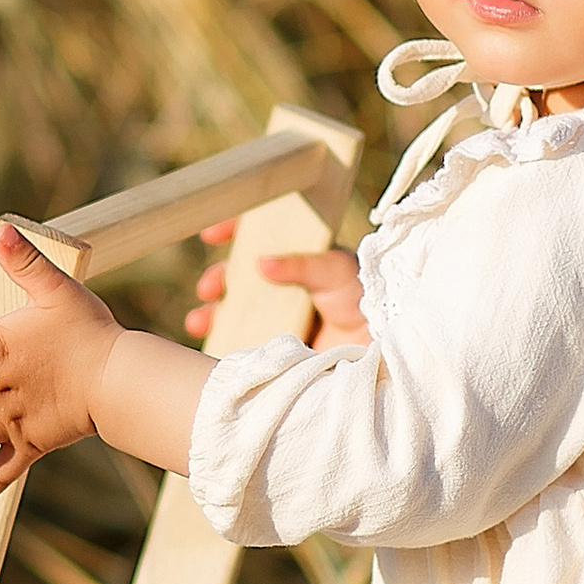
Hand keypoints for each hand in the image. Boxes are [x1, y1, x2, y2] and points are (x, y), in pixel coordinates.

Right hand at [185, 219, 372, 349]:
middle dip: (219, 280)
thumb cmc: (367, 302)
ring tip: (200, 321)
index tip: (212, 234)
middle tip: (210, 288)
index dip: (235, 231)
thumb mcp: (337, 271)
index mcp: (300, 259)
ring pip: (234, 311)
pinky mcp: (277, 349)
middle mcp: (285, 287)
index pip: (262, 236)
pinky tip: (212, 344)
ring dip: (211, 313)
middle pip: (239, 277)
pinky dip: (223, 342)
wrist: (383, 351)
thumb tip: (261, 261)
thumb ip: (302, 265)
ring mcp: (279, 319)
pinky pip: (243, 343)